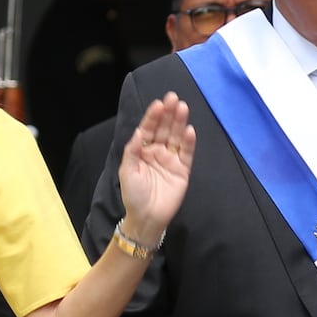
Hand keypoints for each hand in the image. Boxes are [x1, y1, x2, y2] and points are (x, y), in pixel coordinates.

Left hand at [118, 93, 194, 241]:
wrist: (146, 218)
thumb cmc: (133, 196)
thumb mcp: (127, 171)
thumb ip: (132, 151)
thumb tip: (139, 132)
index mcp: (142, 151)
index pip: (149, 129)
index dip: (153, 116)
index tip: (158, 104)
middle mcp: (158, 152)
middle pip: (165, 129)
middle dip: (168, 114)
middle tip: (173, 98)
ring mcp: (171, 160)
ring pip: (176, 137)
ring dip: (179, 122)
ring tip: (182, 108)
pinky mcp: (183, 170)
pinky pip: (187, 153)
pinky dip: (188, 142)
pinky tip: (189, 130)